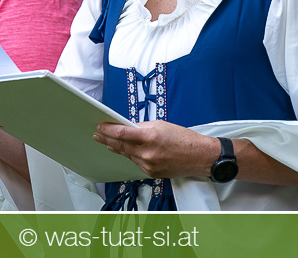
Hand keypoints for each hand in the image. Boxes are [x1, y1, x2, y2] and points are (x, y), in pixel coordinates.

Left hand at [94, 120, 217, 178]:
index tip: (100, 126)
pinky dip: (131, 155)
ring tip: (107, 142)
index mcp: (150, 137)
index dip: (108, 129)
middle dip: (107, 139)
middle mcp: (147, 153)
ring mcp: (148, 165)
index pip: (122, 133)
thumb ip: (142, 127)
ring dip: (117, 147)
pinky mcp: (151, 173)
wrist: (199, 157)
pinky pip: (136, 162)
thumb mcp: (161, 125)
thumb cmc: (184, 138)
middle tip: (97, 134)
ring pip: (127, 155)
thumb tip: (127, 127)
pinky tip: (126, 151)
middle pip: (120, 146)